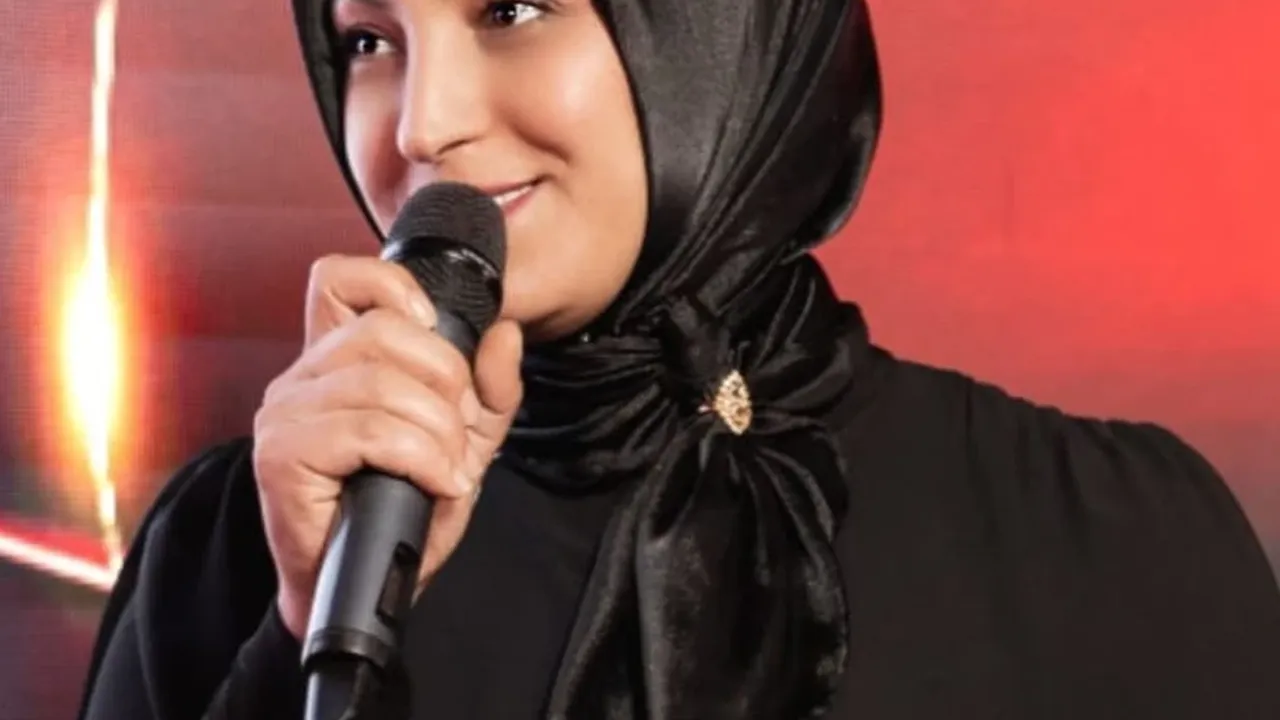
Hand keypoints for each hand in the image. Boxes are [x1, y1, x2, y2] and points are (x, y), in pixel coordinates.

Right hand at [251, 254, 522, 639]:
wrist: (366, 584)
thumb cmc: (402, 512)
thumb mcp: (463, 443)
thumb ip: (489, 391)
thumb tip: (505, 335)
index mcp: (334, 360)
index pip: (340, 278)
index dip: (394, 289)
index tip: (438, 339)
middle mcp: (301, 377)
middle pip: (385, 331)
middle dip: (446, 384)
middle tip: (458, 435)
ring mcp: (286, 413)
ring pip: (382, 384)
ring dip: (438, 432)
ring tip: (449, 468)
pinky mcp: (282, 455)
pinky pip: (369, 431)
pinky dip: (422, 457)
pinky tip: (437, 482)